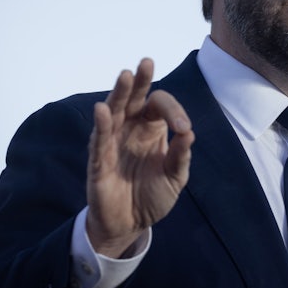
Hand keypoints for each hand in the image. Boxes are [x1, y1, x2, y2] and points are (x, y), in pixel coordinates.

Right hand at [86, 58, 193, 257]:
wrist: (131, 225)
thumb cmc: (153, 196)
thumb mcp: (175, 178)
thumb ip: (180, 156)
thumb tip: (189, 133)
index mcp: (151, 128)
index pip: (160, 106)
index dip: (174, 111)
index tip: (183, 128)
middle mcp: (130, 129)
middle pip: (134, 99)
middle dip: (139, 81)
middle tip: (146, 63)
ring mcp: (113, 142)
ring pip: (114, 112)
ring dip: (119, 94)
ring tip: (125, 75)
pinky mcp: (99, 161)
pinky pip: (99, 140)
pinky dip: (101, 125)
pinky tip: (102, 109)